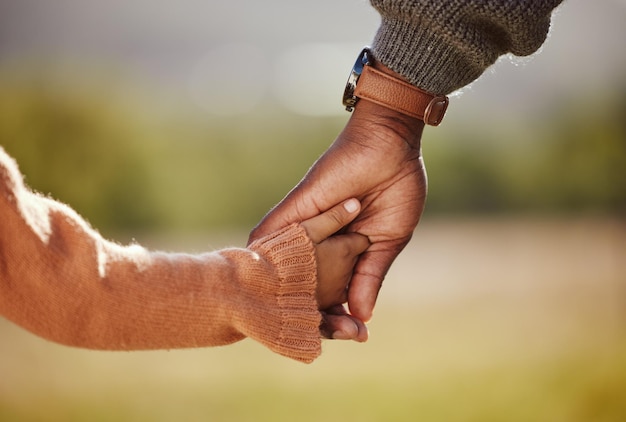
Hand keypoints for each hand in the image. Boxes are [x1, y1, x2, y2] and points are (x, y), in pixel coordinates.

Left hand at [249, 99, 426, 331]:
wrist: (391, 146)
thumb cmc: (396, 189)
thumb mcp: (387, 240)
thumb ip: (370, 275)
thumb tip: (362, 316)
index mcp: (343, 254)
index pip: (333, 293)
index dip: (339, 315)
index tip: (354, 334)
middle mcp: (320, 245)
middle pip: (305, 288)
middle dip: (317, 314)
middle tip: (336, 331)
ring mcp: (305, 228)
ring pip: (284, 269)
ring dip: (288, 294)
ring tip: (293, 321)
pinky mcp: (297, 208)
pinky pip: (271, 236)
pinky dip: (265, 261)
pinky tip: (261, 287)